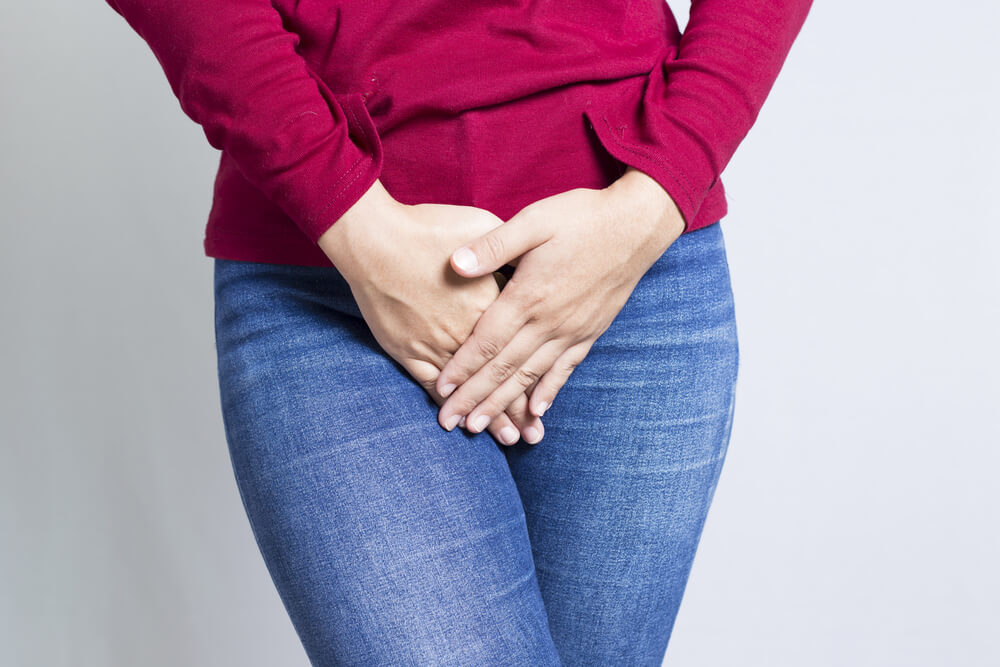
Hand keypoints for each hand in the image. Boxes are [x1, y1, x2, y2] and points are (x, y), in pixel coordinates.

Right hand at [318, 180, 544, 445]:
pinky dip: (446, 403)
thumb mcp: (482, 225)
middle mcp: (467, 332)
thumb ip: (507, 248)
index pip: (519, 350)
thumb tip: (528, 256)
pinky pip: (429, 384)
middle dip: (516, 411)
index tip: (545, 407)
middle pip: (498, 377)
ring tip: (507, 440)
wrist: (376, 239)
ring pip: (467, 389)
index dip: (536, 380)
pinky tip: (455, 421)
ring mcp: (435, 344)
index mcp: (491, 303)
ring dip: (487, 416)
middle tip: (533, 437)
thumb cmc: (428, 228)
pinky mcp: (406, 349)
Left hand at [433, 166, 686, 437]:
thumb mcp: (534, 220)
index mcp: (529, 296)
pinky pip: (565, 370)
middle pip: (504, 369)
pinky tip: (536, 412)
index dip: (462, 368)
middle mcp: (549, 322)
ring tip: (482, 427)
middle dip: (474, 398)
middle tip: (450, 423)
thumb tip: (454, 264)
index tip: (440, 389)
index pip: (487, 342)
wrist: (638, 226)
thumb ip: (493, 245)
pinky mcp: (590, 332)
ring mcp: (572, 331)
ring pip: (531, 376)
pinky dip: (548, 392)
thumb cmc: (582, 217)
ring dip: (505, 404)